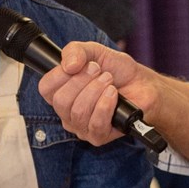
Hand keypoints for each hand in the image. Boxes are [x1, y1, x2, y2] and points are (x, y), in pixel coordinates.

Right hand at [38, 41, 156, 145]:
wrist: (143, 85)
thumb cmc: (117, 71)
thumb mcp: (95, 51)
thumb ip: (76, 51)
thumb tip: (68, 65)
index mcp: (60, 92)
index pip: (45, 88)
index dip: (62, 73)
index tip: (82, 64)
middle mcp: (67, 112)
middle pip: (61, 101)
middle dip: (83, 81)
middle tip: (101, 72)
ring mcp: (81, 126)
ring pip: (78, 112)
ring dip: (97, 91)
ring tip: (110, 83)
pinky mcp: (98, 136)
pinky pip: (95, 124)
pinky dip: (106, 105)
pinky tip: (114, 96)